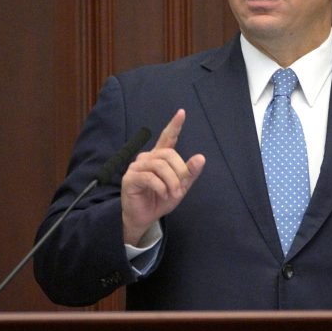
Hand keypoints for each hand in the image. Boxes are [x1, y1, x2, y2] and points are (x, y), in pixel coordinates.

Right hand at [120, 109, 204, 244]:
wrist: (144, 218)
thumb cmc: (161, 199)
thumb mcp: (180, 187)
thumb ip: (190, 173)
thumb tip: (201, 157)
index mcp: (160, 157)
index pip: (167, 137)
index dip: (175, 125)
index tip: (182, 112)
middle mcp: (147, 158)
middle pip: (169, 155)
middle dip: (180, 172)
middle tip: (180, 189)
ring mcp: (137, 167)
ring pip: (160, 166)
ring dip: (171, 182)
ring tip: (172, 194)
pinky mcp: (130, 178)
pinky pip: (150, 178)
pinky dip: (161, 188)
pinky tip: (163, 195)